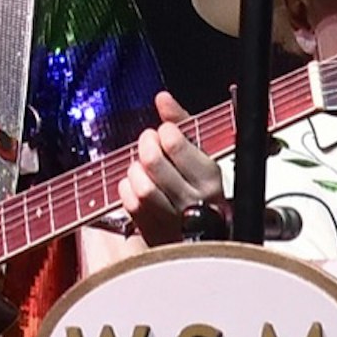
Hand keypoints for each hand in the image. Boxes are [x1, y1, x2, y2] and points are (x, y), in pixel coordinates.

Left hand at [119, 92, 220, 241]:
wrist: (206, 237)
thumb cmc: (202, 188)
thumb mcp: (201, 153)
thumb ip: (182, 123)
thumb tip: (162, 98)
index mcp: (209, 177)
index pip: (174, 142)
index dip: (163, 130)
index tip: (166, 132)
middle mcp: (193, 199)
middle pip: (153, 160)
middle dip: (146, 144)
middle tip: (150, 142)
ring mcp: (172, 217)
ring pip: (141, 184)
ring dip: (136, 168)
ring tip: (144, 166)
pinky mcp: (153, 230)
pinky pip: (129, 202)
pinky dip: (127, 187)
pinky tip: (137, 184)